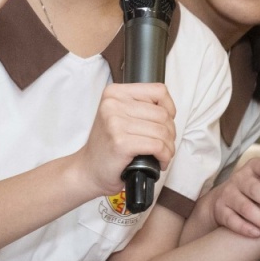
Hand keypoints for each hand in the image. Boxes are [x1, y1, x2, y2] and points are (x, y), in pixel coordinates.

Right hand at [76, 83, 175, 198]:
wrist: (89, 170)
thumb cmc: (109, 145)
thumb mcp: (120, 115)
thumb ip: (141, 106)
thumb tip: (170, 111)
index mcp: (115, 92)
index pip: (159, 91)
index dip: (170, 108)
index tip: (166, 123)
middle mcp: (113, 104)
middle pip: (162, 114)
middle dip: (170, 133)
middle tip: (164, 145)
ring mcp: (116, 123)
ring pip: (162, 131)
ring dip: (169, 147)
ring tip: (163, 155)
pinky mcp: (121, 142)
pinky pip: (157, 146)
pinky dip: (164, 156)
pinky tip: (160, 162)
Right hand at [207, 158, 259, 238]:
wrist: (223, 200)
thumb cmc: (256, 189)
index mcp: (254, 167)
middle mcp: (240, 178)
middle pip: (255, 189)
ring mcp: (229, 194)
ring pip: (245, 207)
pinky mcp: (221, 211)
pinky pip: (231, 220)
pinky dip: (244, 228)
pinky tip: (257, 234)